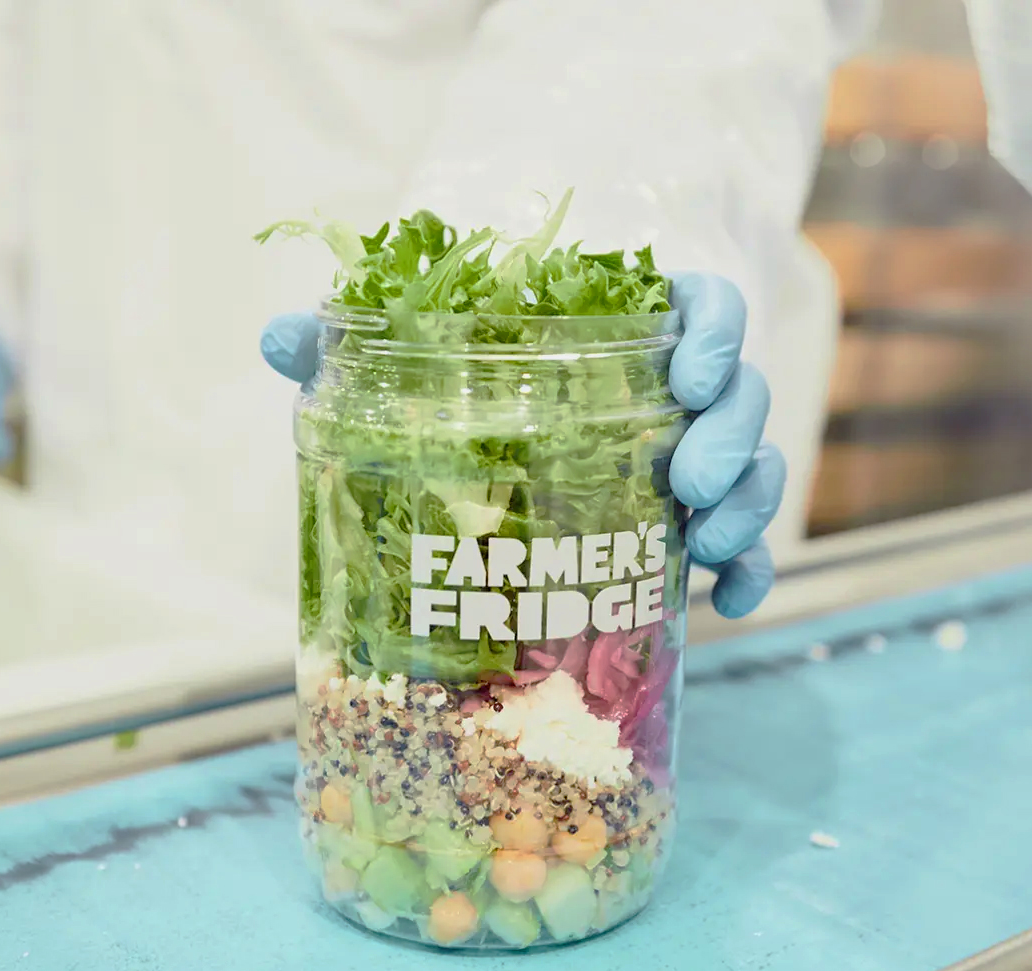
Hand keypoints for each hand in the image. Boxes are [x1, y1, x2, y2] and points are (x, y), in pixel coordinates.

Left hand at [259, 273, 783, 618]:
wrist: (484, 459)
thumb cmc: (454, 401)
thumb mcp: (401, 373)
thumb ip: (348, 347)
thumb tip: (280, 341)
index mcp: (616, 336)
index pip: (699, 308)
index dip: (712, 332)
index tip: (690, 373)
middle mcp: (664, 395)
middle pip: (737, 394)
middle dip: (730, 438)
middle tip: (690, 482)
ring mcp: (684, 459)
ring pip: (751, 464)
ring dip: (747, 505)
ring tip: (704, 546)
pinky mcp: (687, 520)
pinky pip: (740, 538)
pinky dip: (749, 566)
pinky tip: (729, 602)